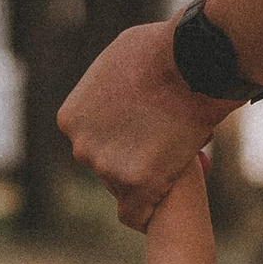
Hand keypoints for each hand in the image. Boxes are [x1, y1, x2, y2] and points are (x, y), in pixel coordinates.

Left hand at [59, 22, 232, 229]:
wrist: (191, 61)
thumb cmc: (160, 48)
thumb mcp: (117, 58)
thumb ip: (108, 84)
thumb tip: (115, 87)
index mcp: (71, 118)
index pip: (94, 141)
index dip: (123, 139)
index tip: (147, 133)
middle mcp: (81, 146)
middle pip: (107, 166)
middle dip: (133, 160)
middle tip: (165, 149)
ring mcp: (107, 167)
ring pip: (125, 188)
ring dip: (147, 182)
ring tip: (177, 166)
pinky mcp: (136, 184)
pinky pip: (136, 213)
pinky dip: (146, 215)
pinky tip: (156, 214)